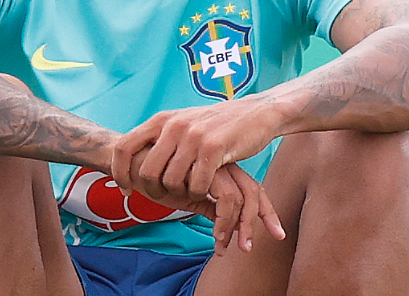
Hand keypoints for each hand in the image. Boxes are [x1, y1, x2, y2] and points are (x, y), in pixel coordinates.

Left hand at [110, 100, 286, 252]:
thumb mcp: (185, 122)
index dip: (119, 171)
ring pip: (171, 181)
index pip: (124, 146)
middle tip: (164, 199)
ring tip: (189, 192)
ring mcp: (193, 136)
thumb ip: (163, 136)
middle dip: (153, 191)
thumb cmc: (218, 124)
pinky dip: (199, 193)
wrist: (256, 113)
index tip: (125, 188)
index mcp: (162, 119)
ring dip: (179, 194)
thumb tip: (135, 155)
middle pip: (147, 171)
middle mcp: (174, 125)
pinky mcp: (214, 148)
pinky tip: (205, 191)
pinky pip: (196, 184)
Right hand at [128, 160, 283, 254]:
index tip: (277, 233)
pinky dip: (224, 221)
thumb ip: (206, 204)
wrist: (131, 159)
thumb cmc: (156, 175)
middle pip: (254, 191)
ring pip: (241, 197)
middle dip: (261, 220)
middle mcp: (222, 163)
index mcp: (221, 167)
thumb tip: (223, 223)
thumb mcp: (185, 195)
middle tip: (248, 248)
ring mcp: (214, 164)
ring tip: (225, 247)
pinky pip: (225, 198)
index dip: (265, 211)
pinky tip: (215, 235)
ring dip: (237, 227)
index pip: (252, 189)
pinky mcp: (205, 169)